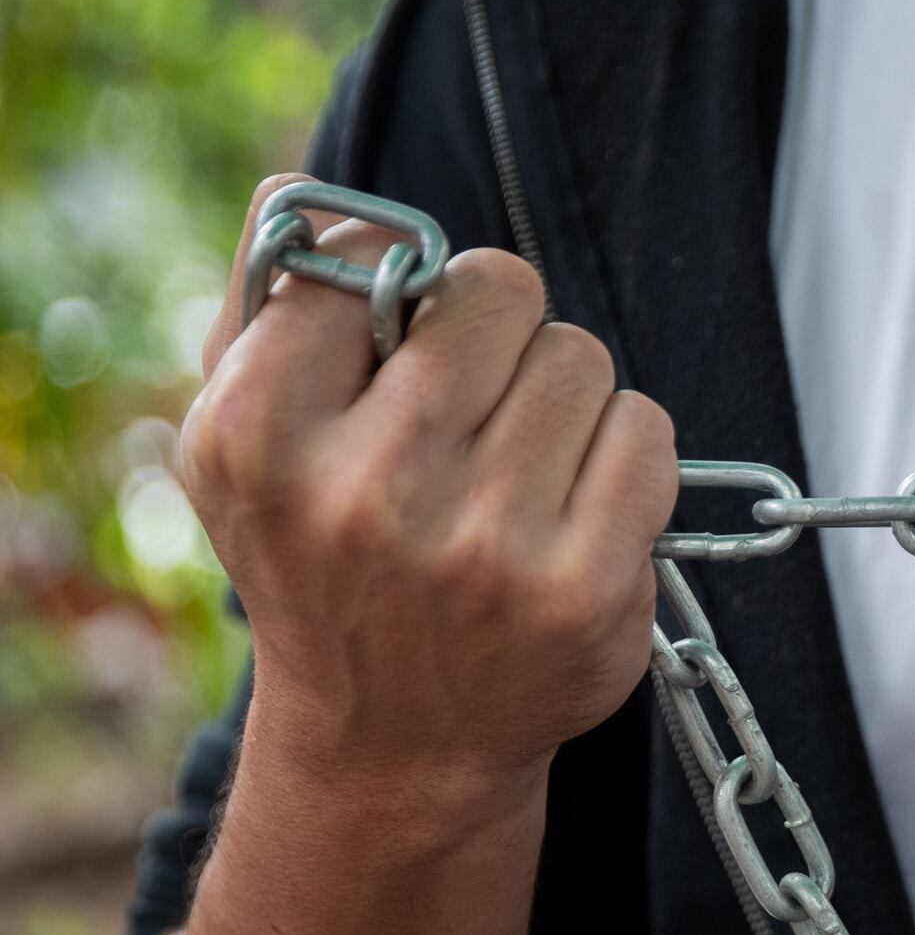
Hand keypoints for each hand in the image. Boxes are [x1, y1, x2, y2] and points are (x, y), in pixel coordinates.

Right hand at [180, 176, 677, 796]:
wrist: (395, 740)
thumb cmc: (325, 562)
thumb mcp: (245, 444)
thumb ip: (267, 306)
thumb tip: (306, 193)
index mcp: (256, 436)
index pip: (369, 256)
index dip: (397, 286)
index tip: (393, 344)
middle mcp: (365, 493)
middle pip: (500, 292)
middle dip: (498, 331)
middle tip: (472, 406)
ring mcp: (483, 547)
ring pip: (582, 358)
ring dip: (564, 397)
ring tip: (515, 469)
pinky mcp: (583, 590)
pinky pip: (648, 433)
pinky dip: (624, 456)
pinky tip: (571, 510)